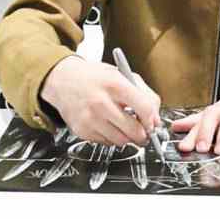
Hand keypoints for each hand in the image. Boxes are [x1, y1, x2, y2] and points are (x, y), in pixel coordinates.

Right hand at [40, 55, 159, 147]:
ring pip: (122, 141)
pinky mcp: (82, 131)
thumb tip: (156, 119)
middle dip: (143, 134)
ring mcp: (90, 119)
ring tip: (124, 125)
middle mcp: (101, 103)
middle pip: (134, 131)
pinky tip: (107, 125)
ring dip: (127, 137)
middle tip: (143, 132)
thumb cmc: (95, 78)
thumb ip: (144, 94)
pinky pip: (106, 143)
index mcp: (114, 84)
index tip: (153, 123)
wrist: (63, 80)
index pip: (144, 108)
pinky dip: (111, 137)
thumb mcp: (121, 75)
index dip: (152, 119)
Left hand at [172, 80, 219, 155]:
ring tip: (219, 150)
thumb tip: (175, 126)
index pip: (200, 121)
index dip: (191, 134)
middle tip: (201, 148)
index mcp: (216, 110)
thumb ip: (197, 122)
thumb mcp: (218, 113)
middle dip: (205, 132)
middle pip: (213, 116)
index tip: (183, 147)